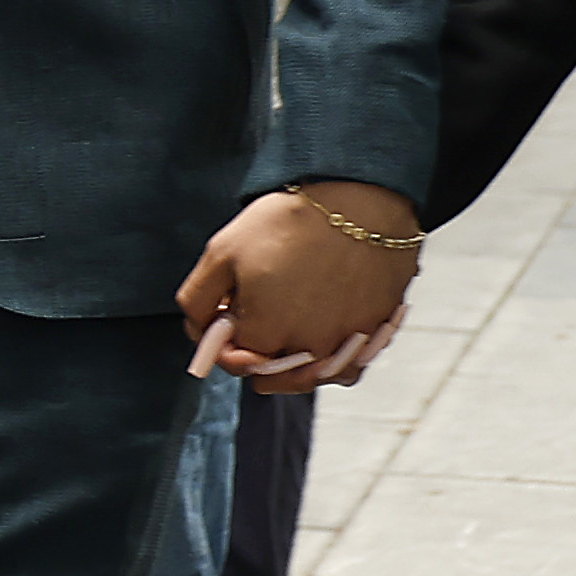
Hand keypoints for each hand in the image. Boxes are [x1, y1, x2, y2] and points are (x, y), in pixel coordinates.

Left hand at [173, 182, 419, 393]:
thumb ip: (199, 300)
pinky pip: (351, 367)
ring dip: (295, 366)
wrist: (359, 199)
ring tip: (288, 333)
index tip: (227, 322)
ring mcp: (346, 344)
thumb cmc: (290, 222)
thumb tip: (199, 331)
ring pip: (313, 376)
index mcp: (265, 333)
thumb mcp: (222, 253)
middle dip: (258, 354)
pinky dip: (335, 363)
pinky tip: (324, 342)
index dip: (226, 344)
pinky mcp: (377, 332)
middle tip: (257, 319)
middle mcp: (307, 349)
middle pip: (274, 372)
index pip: (235, 362)